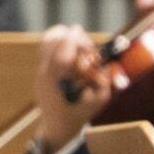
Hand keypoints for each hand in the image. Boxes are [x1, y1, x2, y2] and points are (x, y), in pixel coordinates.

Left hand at [31, 24, 104, 153]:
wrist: (57, 124)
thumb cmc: (80, 112)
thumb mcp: (99, 100)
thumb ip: (107, 82)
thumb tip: (113, 66)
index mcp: (58, 79)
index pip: (62, 52)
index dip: (71, 38)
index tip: (78, 28)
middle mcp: (45, 71)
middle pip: (51, 41)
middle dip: (69, 37)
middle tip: (85, 46)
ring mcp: (40, 70)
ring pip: (46, 43)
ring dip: (62, 39)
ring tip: (78, 47)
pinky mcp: (40, 70)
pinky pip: (46, 49)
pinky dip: (58, 44)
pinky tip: (71, 52)